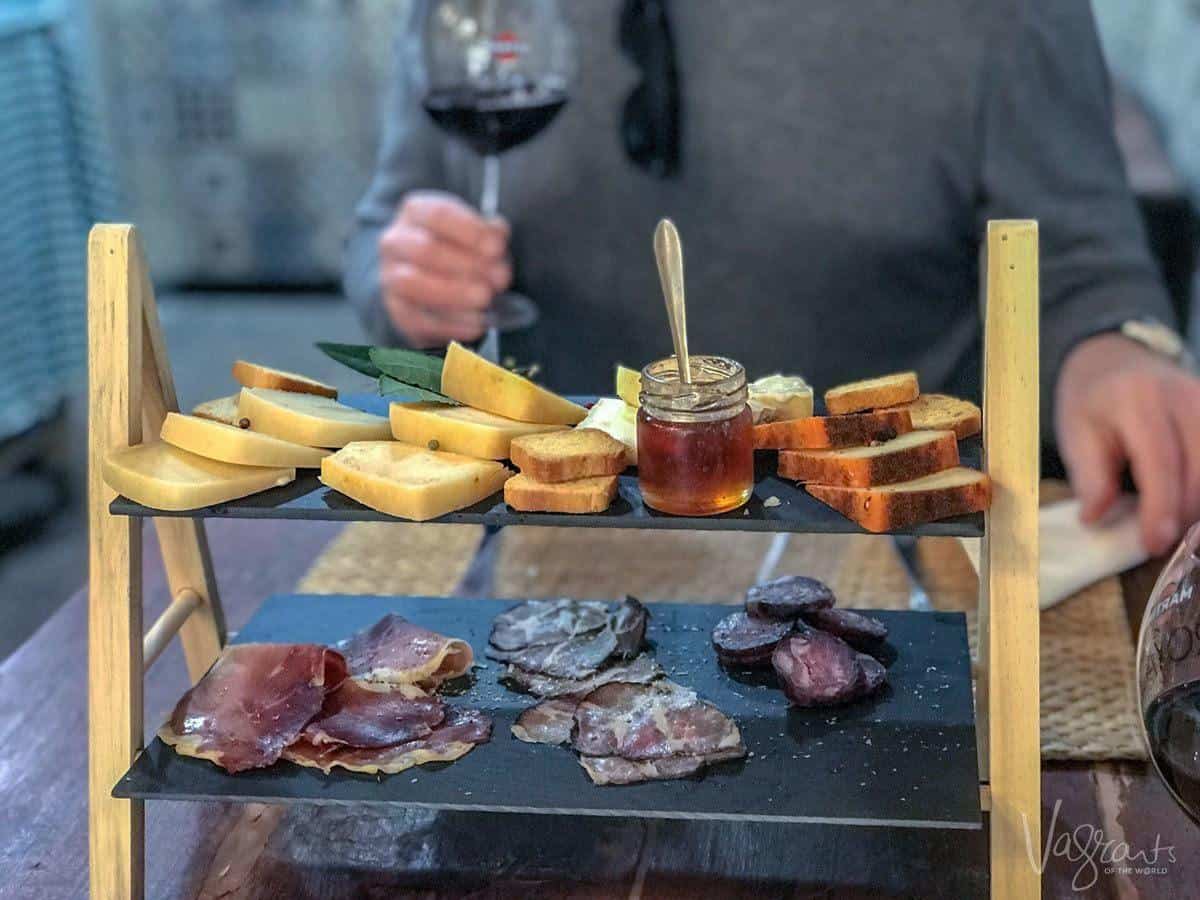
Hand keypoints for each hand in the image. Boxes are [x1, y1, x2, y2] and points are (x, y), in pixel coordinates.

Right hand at [378, 191, 511, 346]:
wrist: (432, 284)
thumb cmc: (460, 251)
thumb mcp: (478, 233)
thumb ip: (490, 232)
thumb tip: (497, 236)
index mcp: (416, 212)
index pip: (439, 214)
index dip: (470, 231)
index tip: (496, 248)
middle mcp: (395, 241)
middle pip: (426, 249)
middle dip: (467, 265)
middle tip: (499, 279)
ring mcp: (390, 277)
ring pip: (414, 284)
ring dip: (455, 293)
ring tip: (486, 299)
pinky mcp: (397, 312)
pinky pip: (419, 320)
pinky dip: (452, 324)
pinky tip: (477, 323)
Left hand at [1055, 332, 1199, 554]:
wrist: (1114, 360)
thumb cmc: (1092, 401)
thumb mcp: (1076, 434)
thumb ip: (1089, 476)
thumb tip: (1095, 518)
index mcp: (1137, 399)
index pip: (1160, 461)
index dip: (1160, 508)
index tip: (1154, 544)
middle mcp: (1183, 396)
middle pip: (1199, 468)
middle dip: (1184, 514)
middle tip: (1160, 543)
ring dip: (1198, 504)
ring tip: (1172, 526)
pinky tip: (1187, 507)